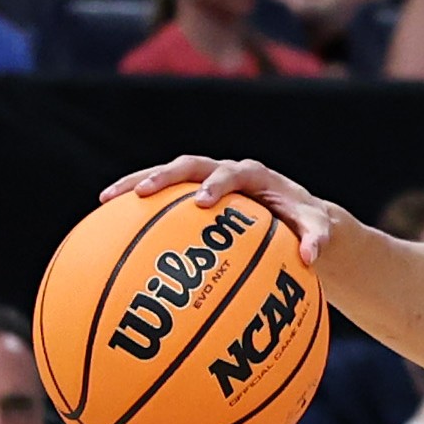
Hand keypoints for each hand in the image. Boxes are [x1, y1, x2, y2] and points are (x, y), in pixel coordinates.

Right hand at [101, 155, 344, 262]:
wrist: (295, 214)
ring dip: (137, 183)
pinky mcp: (192, 192)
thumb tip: (311, 258)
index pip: (232, 172)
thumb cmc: (305, 222)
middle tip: (142, 193)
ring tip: (106, 200)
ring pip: (166, 175)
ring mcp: (206, 179)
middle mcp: (225, 171)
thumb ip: (317, 239)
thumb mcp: (316, 228)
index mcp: (254, 175)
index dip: (216, 184)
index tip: (202, 201)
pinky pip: (162, 196)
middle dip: (164, 176)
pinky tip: (109, 224)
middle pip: (189, 165)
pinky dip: (137, 205)